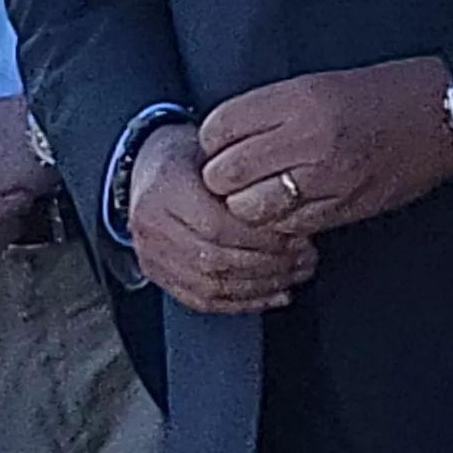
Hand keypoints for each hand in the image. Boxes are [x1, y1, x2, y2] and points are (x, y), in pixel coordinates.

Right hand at [128, 123, 318, 313]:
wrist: (146, 172)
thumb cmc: (188, 159)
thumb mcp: (213, 150)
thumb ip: (242, 176)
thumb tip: (288, 201)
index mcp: (165, 191)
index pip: (217, 226)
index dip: (262, 238)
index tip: (296, 237)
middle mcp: (153, 228)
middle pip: (217, 260)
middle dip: (269, 265)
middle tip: (305, 258)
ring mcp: (152, 257)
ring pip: (213, 286)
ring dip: (263, 286)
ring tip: (296, 274)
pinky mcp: (158, 276)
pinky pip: (204, 301)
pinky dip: (245, 302)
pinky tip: (275, 294)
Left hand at [197, 56, 452, 237]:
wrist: (446, 113)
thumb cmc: (385, 92)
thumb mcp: (321, 82)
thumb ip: (272, 109)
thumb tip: (226, 137)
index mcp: (300, 98)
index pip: (222, 126)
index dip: (210, 140)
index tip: (216, 144)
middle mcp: (310, 138)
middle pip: (228, 173)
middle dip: (220, 178)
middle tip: (227, 176)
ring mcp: (329, 178)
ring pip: (252, 209)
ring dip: (245, 206)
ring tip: (254, 197)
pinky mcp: (346, 207)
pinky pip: (290, 227)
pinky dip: (279, 223)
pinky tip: (286, 209)